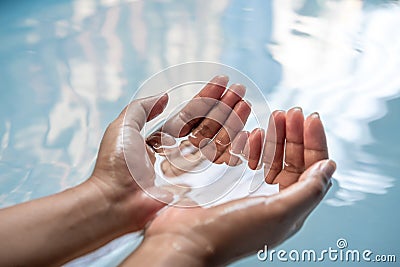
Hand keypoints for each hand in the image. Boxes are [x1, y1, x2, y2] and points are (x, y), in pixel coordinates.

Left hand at [89, 75, 250, 231]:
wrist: (116, 201)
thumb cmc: (116, 165)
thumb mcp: (124, 127)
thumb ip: (142, 108)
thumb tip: (164, 96)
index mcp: (163, 136)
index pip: (190, 113)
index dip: (206, 97)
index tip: (222, 82)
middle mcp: (178, 150)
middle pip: (206, 123)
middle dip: (223, 105)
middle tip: (240, 89)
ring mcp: (190, 166)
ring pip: (215, 138)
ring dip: (231, 119)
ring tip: (245, 103)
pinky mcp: (198, 182)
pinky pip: (218, 159)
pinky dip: (232, 144)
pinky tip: (245, 130)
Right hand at [120, 108, 335, 266]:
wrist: (186, 240)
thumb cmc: (230, 232)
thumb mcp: (278, 212)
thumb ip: (309, 190)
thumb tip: (330, 166)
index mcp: (290, 208)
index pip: (312, 170)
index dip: (314, 142)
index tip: (310, 118)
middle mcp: (274, 201)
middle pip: (294, 160)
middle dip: (295, 134)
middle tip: (292, 111)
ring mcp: (252, 192)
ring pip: (273, 158)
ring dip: (277, 136)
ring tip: (275, 116)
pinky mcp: (232, 185)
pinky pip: (249, 160)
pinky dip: (254, 145)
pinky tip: (253, 135)